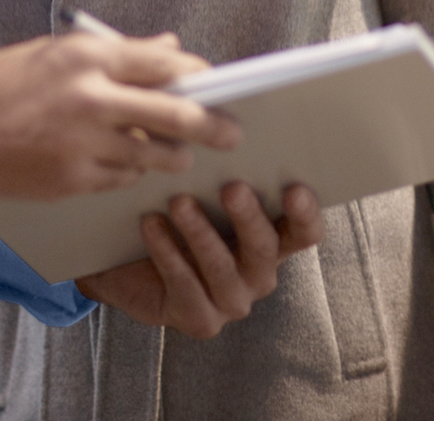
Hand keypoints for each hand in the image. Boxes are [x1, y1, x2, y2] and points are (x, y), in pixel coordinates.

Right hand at [0, 31, 240, 197]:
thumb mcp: (58, 52)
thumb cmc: (1, 82)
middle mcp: (93, 97)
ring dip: (174, 156)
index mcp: (89, 56)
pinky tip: (133, 167)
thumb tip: (170, 49)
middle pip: (177, 113)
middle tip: (231, 131)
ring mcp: (85, 143)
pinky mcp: (73, 179)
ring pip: (155, 154)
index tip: (213, 84)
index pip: (166, 64)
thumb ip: (118, 53)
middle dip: (212, 125)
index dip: (199, 76)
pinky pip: (123, 178)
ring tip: (182, 156)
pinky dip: (133, 173)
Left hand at [75, 182, 321, 338]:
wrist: (127, 263)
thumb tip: (216, 113)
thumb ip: (217, 160)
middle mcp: (258, 273)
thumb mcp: (197, 183)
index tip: (295, 186)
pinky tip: (151, 225)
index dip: (306, 213)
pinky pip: (186, 286)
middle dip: (249, 216)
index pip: (305, 231)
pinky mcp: (201, 320)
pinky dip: (167, 252)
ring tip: (179, 202)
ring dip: (200, 233)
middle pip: (265, 248)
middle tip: (232, 187)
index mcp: (272, 238)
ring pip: (223, 268)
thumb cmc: (172, 210)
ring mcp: (232, 300)